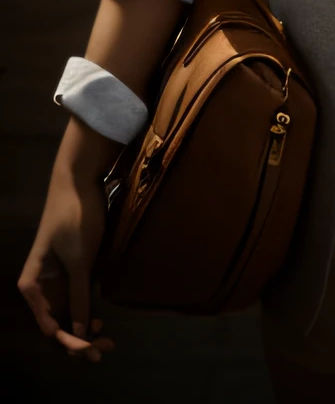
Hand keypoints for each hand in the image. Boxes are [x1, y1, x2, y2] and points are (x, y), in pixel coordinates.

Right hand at [18, 149, 115, 363]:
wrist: (79, 182)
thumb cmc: (73, 220)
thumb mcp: (78, 261)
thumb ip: (78, 296)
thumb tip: (79, 332)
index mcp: (32, 285)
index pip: (49, 325)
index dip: (69, 341)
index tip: (90, 349)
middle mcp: (41, 286)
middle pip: (57, 322)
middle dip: (78, 340)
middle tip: (104, 350)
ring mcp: (58, 278)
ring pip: (68, 313)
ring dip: (83, 328)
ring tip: (105, 342)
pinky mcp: (74, 268)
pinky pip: (77, 297)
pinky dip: (86, 311)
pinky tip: (99, 320)